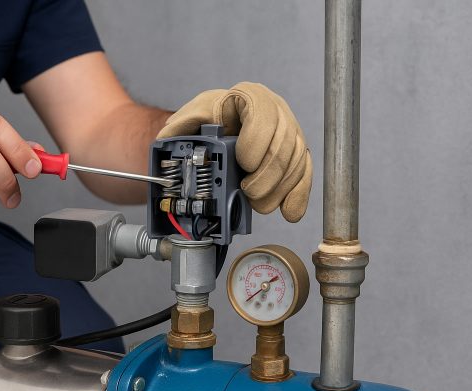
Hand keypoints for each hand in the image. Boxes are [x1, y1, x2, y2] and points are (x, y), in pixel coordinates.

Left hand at [158, 82, 312, 221]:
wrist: (223, 126)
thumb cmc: (210, 118)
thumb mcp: (193, 115)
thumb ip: (182, 123)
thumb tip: (167, 136)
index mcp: (250, 97)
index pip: (263, 112)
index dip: (256, 140)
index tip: (243, 162)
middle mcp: (276, 111)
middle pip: (284, 142)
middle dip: (266, 174)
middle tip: (247, 192)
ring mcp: (289, 133)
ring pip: (295, 160)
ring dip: (277, 188)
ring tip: (257, 203)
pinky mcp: (296, 154)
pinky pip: (304, 173)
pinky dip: (297, 195)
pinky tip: (289, 212)